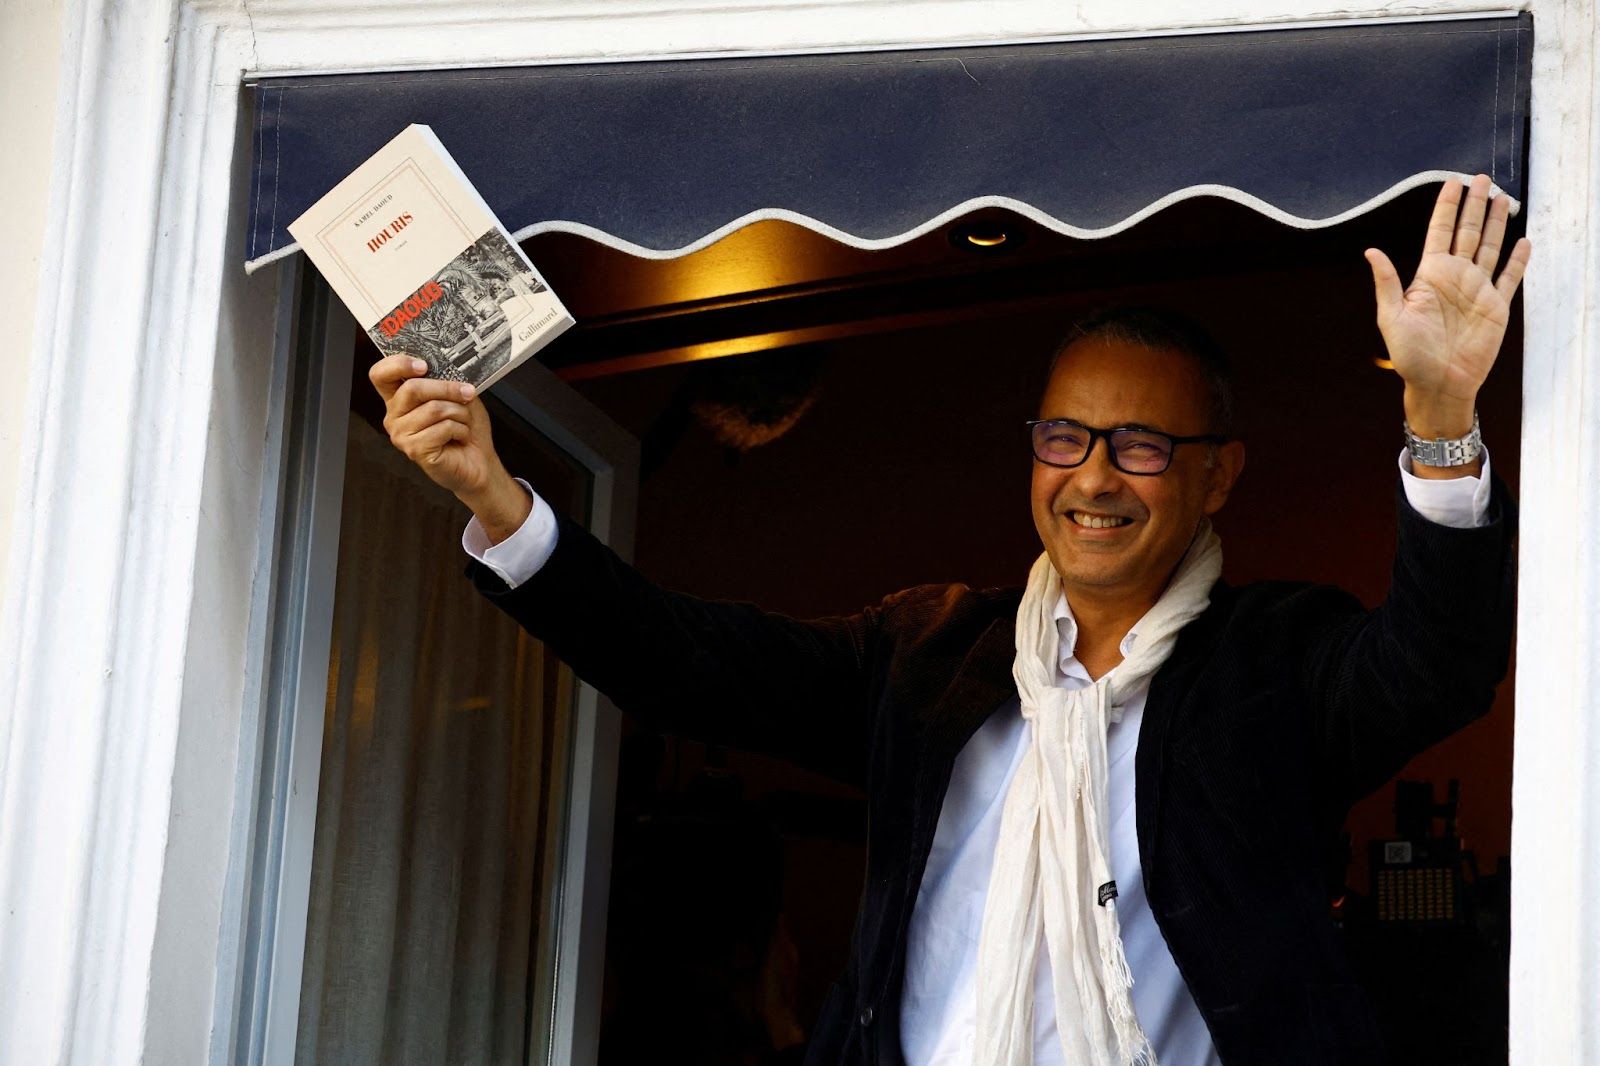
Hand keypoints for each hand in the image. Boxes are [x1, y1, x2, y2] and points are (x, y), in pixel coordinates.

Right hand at [369, 356, 530, 539]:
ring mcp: (401, 435)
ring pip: (433, 408)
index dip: (398, 364)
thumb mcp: (457, 395)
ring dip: (459, 413)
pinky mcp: (415, 450)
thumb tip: (445, 364)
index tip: (423, 365)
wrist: (479, 461)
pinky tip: (460, 437)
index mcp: (399, 399)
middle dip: (447, 388)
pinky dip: (460, 430)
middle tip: (467, 393)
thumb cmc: (466, 428)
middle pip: (412, 388)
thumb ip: (444, 379)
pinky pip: (442, 428)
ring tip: (464, 422)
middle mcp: (394, 416)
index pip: (380, 374)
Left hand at [1364, 174, 1531, 436]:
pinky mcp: (1496, 306)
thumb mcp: (1391, 317)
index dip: (1446, 207)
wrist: (1438, 384)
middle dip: (1474, 205)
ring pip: (1490, 247)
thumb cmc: (1410, 356)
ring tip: (1501, 198)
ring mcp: (1477, 290)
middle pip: (1468, 231)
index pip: (1440, 231)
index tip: (1451, 183)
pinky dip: (1518, 259)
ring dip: (1496, 223)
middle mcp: (1455, 277)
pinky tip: (1523, 241)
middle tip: (1481, 178)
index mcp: (1429, 275)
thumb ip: (1387, 283)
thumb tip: (1370, 251)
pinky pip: (1510, 277)